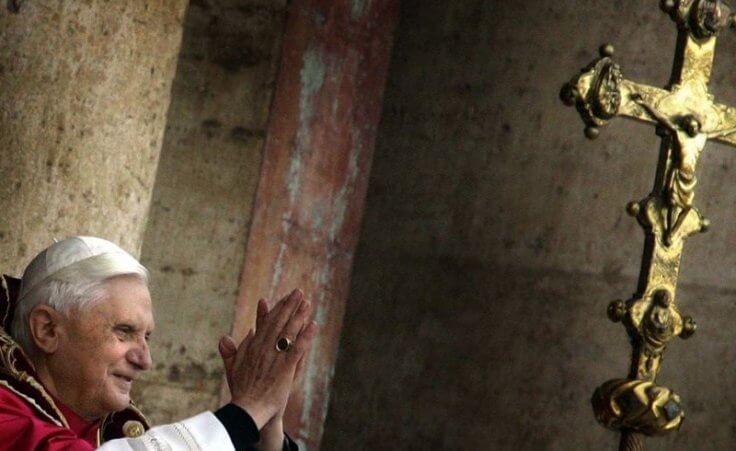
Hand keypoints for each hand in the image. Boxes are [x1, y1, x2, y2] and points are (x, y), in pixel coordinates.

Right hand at [218, 289, 315, 429]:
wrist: (247, 411)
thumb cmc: (241, 392)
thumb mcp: (232, 369)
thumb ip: (229, 352)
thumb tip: (226, 337)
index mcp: (252, 348)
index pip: (264, 324)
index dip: (271, 310)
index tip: (278, 298)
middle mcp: (263, 348)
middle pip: (278, 322)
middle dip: (288, 306)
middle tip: (298, 292)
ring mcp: (274, 357)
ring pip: (288, 331)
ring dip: (299, 315)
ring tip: (307, 302)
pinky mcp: (285, 368)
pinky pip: (298, 348)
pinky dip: (306, 336)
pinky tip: (314, 325)